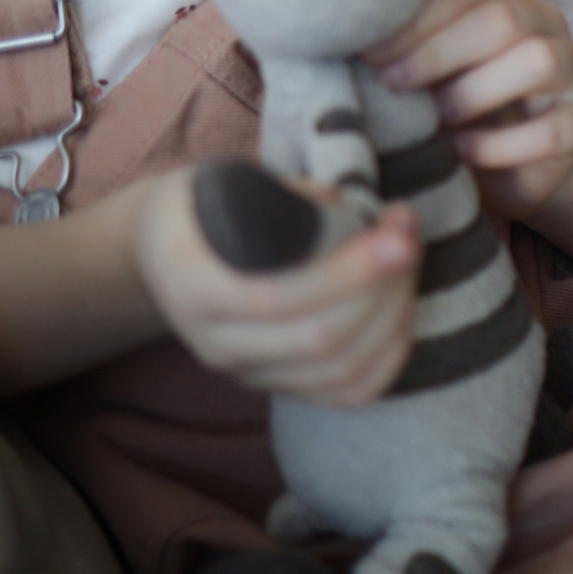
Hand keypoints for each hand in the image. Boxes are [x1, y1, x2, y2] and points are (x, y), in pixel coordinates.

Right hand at [131, 164, 418, 404]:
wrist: (164, 253)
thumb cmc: (203, 207)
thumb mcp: (225, 180)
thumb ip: (285, 195)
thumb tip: (345, 209)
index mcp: (193, 286)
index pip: (276, 298)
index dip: (347, 273)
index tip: (396, 236)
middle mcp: (215, 344)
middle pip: (319, 339)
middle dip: (383, 287)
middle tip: (407, 235)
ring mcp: (247, 373)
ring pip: (340, 371)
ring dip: (394, 316)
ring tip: (408, 264)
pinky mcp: (278, 386)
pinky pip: (347, 394)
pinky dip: (390, 356)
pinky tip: (403, 310)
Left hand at [364, 0, 572, 222]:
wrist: (518, 164)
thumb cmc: (462, 109)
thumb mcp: (432, 72)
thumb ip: (407, 48)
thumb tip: (351, 37)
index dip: (413, 22)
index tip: (368, 54)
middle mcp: (546, 24)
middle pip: (504, 19)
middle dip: (439, 52)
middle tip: (394, 84)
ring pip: (537, 62)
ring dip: (475, 93)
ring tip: (438, 120)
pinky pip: (551, 130)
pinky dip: (498, 145)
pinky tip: (463, 153)